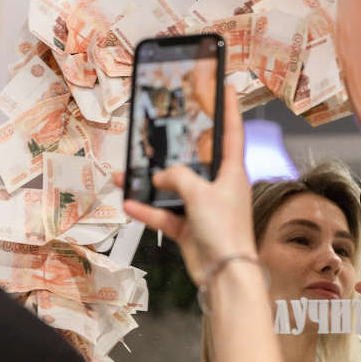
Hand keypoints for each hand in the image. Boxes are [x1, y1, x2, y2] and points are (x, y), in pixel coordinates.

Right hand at [121, 86, 255, 283]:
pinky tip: (130, 203)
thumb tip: (162, 176)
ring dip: (151, 183)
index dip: (230, 109)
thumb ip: (178, 176)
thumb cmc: (225, 230)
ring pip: (173, 189)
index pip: (232, 133)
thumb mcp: (201, 193)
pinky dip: (148, 210)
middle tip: (162, 129)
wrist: (224, 274)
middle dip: (176, 148)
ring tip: (128, 173)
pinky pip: (164, 214)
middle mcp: (219, 188)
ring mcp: (203, 208)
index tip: (226, 87)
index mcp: (232, 173)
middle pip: (195, 160)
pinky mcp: (189, 228)